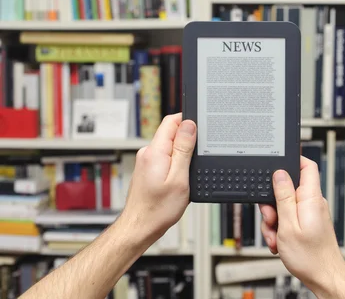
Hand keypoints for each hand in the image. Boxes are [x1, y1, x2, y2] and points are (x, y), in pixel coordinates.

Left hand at [119, 113, 196, 243]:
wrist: (140, 227)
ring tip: (186, 174)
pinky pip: (165, 157)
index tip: (200, 132)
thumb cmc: (158, 209)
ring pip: (169, 146)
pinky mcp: (147, 170)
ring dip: (182, 154)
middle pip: (171, 133)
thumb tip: (189, 125)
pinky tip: (178, 180)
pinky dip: (175, 163)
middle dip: (187, 140)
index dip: (188, 121)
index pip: (172, 121)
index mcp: (155, 151)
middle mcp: (147, 153)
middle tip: (195, 160)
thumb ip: (184, 150)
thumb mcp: (179, 178)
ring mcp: (146, 161)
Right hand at [259, 157, 344, 297]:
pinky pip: (290, 218)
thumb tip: (280, 174)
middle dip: (273, 204)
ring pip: (285, 206)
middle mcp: (313, 203)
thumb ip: (283, 197)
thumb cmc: (310, 257)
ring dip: (275, 221)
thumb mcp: (288, 225)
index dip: (292, 160)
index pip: (307, 166)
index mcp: (311, 198)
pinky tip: (281, 242)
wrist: (323, 277)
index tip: (276, 166)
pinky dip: (281, 229)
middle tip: (272, 220)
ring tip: (277, 237)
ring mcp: (311, 213)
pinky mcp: (308, 223)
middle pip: (288, 189)